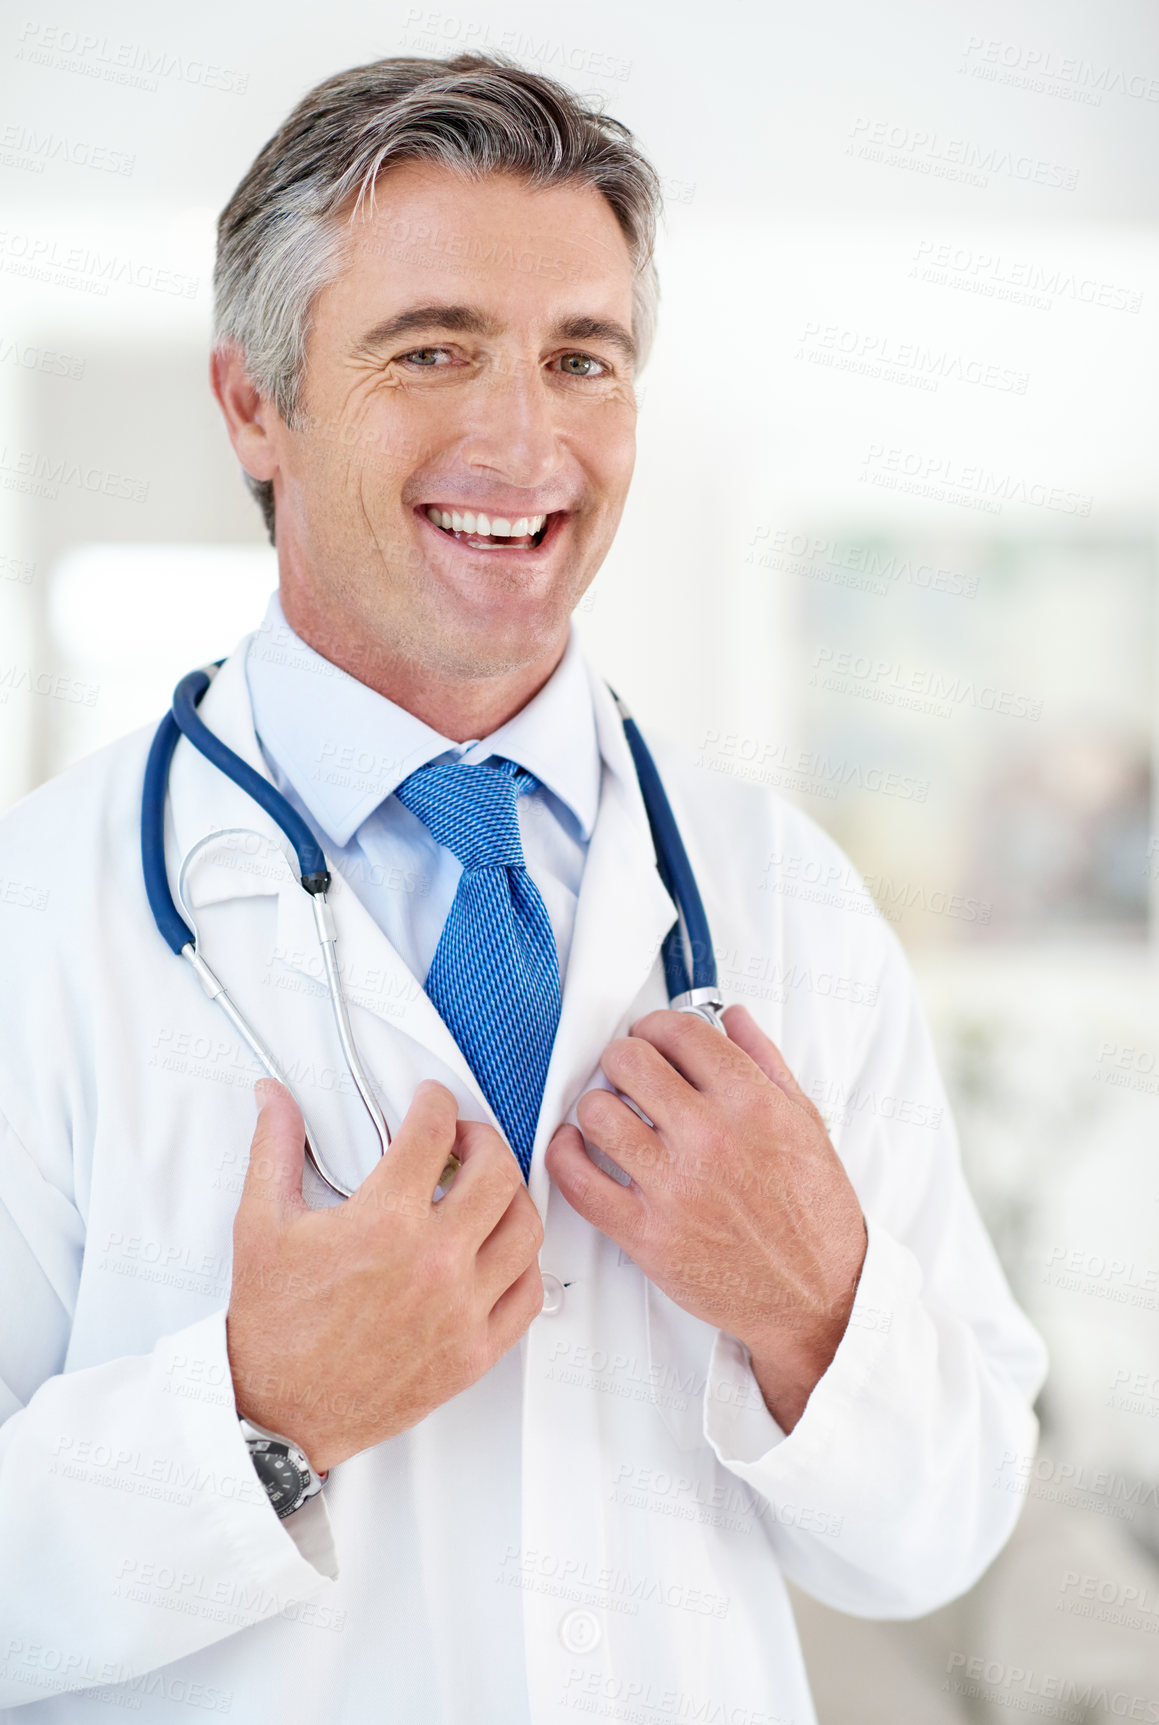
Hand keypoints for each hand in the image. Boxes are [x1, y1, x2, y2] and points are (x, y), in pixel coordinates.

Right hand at [226, 1079, 543, 1472]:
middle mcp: (433, 1262)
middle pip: (497, 1171)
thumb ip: (274, 1148)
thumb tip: (273, 1097)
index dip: (435, 1102)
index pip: (433, 1131)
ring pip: (525, 1228)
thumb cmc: (272, 1325)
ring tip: (486, 1191)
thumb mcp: (262, 1224)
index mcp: (384, 1223)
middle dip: (482, 1139)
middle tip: (462, 1140)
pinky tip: (497, 1251)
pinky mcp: (474, 1352)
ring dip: (511, 1197)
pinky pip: (528, 1294)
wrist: (276, 1412)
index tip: (430, 1102)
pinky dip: (522, 1264)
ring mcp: (461, 1310)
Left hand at [544, 1004, 866, 1430]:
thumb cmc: (814, 1215)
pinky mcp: (647, 1235)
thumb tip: (733, 1018)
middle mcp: (710, 1139)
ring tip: (610, 1115)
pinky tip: (579, 1149)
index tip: (653, 1038)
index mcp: (751, 1104)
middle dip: (624, 1060)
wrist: (818, 1296)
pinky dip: (566, 1156)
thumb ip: (765, 1061)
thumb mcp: (805, 1122)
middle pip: (627, 1061)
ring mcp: (674, 1188)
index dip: (656, 1026)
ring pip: (596, 1113)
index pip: (678, 1031)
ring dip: (597, 1106)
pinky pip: (578, 1181)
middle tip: (630, 1075)